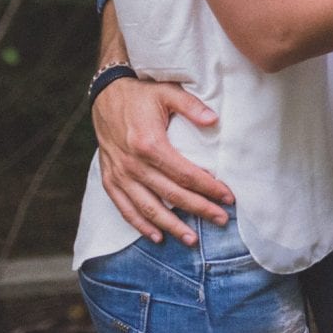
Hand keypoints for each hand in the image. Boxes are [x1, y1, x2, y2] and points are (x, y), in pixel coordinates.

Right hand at [91, 76, 234, 245]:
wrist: (104, 94)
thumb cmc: (140, 93)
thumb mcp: (167, 92)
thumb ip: (191, 106)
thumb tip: (214, 120)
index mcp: (149, 144)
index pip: (185, 174)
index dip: (209, 188)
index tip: (228, 197)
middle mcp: (133, 164)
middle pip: (171, 195)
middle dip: (199, 209)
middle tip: (221, 220)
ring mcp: (119, 174)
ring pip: (148, 208)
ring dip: (171, 226)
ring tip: (191, 240)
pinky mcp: (109, 179)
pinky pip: (124, 208)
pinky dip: (140, 225)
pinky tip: (156, 236)